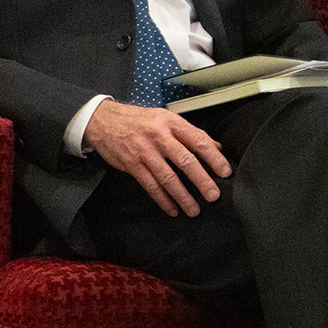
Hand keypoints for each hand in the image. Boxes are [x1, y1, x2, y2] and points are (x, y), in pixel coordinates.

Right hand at [82, 99, 228, 215]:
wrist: (102, 120)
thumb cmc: (138, 120)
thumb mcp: (165, 119)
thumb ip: (189, 133)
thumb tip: (216, 146)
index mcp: (171, 122)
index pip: (198, 140)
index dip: (214, 157)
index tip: (225, 172)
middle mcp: (158, 136)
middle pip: (185, 161)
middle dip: (201, 180)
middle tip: (213, 195)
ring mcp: (143, 150)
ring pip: (167, 177)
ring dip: (182, 196)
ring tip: (193, 209)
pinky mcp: (131, 163)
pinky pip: (149, 185)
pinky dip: (162, 199)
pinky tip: (171, 208)